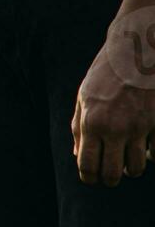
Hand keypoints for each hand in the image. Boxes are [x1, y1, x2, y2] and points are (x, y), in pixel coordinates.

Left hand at [72, 31, 154, 185]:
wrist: (137, 47)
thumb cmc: (106, 72)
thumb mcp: (84, 96)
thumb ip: (79, 127)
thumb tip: (78, 154)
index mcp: (92, 123)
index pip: (88, 166)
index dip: (89, 178)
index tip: (92, 179)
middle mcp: (115, 128)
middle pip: (112, 174)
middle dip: (110, 179)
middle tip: (111, 175)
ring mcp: (140, 126)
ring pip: (137, 168)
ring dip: (132, 169)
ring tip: (128, 161)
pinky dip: (153, 155)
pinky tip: (148, 149)